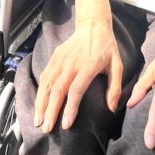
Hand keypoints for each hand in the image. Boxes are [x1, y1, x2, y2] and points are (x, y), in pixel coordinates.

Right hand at [34, 18, 122, 132]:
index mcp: (88, 67)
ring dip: (41, 102)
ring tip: (38, 119)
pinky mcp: (54, 56)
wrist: (93, 26)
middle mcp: (71, 64)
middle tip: (46, 128)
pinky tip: (38, 103)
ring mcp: (61, 59)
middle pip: (57, 90)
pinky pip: (45, 75)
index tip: (65, 125)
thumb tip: (111, 108)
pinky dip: (40, 90)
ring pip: (47, 83)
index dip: (70, 108)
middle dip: (50, 111)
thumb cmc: (106, 48)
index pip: (76, 90)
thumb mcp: (117, 65)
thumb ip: (115, 87)